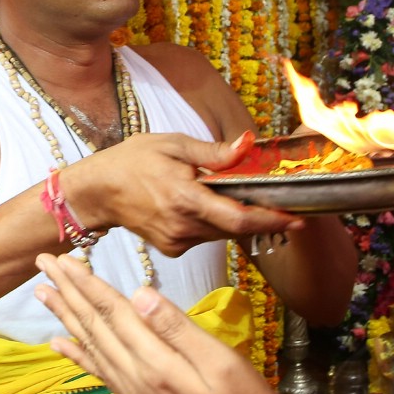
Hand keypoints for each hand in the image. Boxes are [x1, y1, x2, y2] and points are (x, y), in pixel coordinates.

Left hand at [33, 253, 295, 393]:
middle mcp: (136, 379)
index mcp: (156, 365)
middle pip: (95, 326)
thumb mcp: (223, 364)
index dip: (87, 283)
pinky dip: (78, 354)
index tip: (62, 258)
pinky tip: (60, 343)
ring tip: (44, 293)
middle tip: (41, 263)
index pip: (113, 313)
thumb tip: (140, 294)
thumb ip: (179, 329)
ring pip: (92, 345)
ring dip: (67, 316)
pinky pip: (100, 372)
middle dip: (68, 292)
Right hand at [64, 131, 300, 255]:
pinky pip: (205, 237)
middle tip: (278, 203)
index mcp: (185, 198)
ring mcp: (176, 241)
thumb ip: (213, 151)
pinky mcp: (172, 249)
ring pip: (221, 234)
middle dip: (258, 217)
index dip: (271, 220)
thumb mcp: (172, 144)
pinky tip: (200, 205)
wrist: (96, 192)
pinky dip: (212, 224)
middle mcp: (182, 226)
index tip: (297, 217)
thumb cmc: (131, 161)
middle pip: (235, 229)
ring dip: (233, 218)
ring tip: (230, 196)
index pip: (238, 218)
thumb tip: (248, 144)